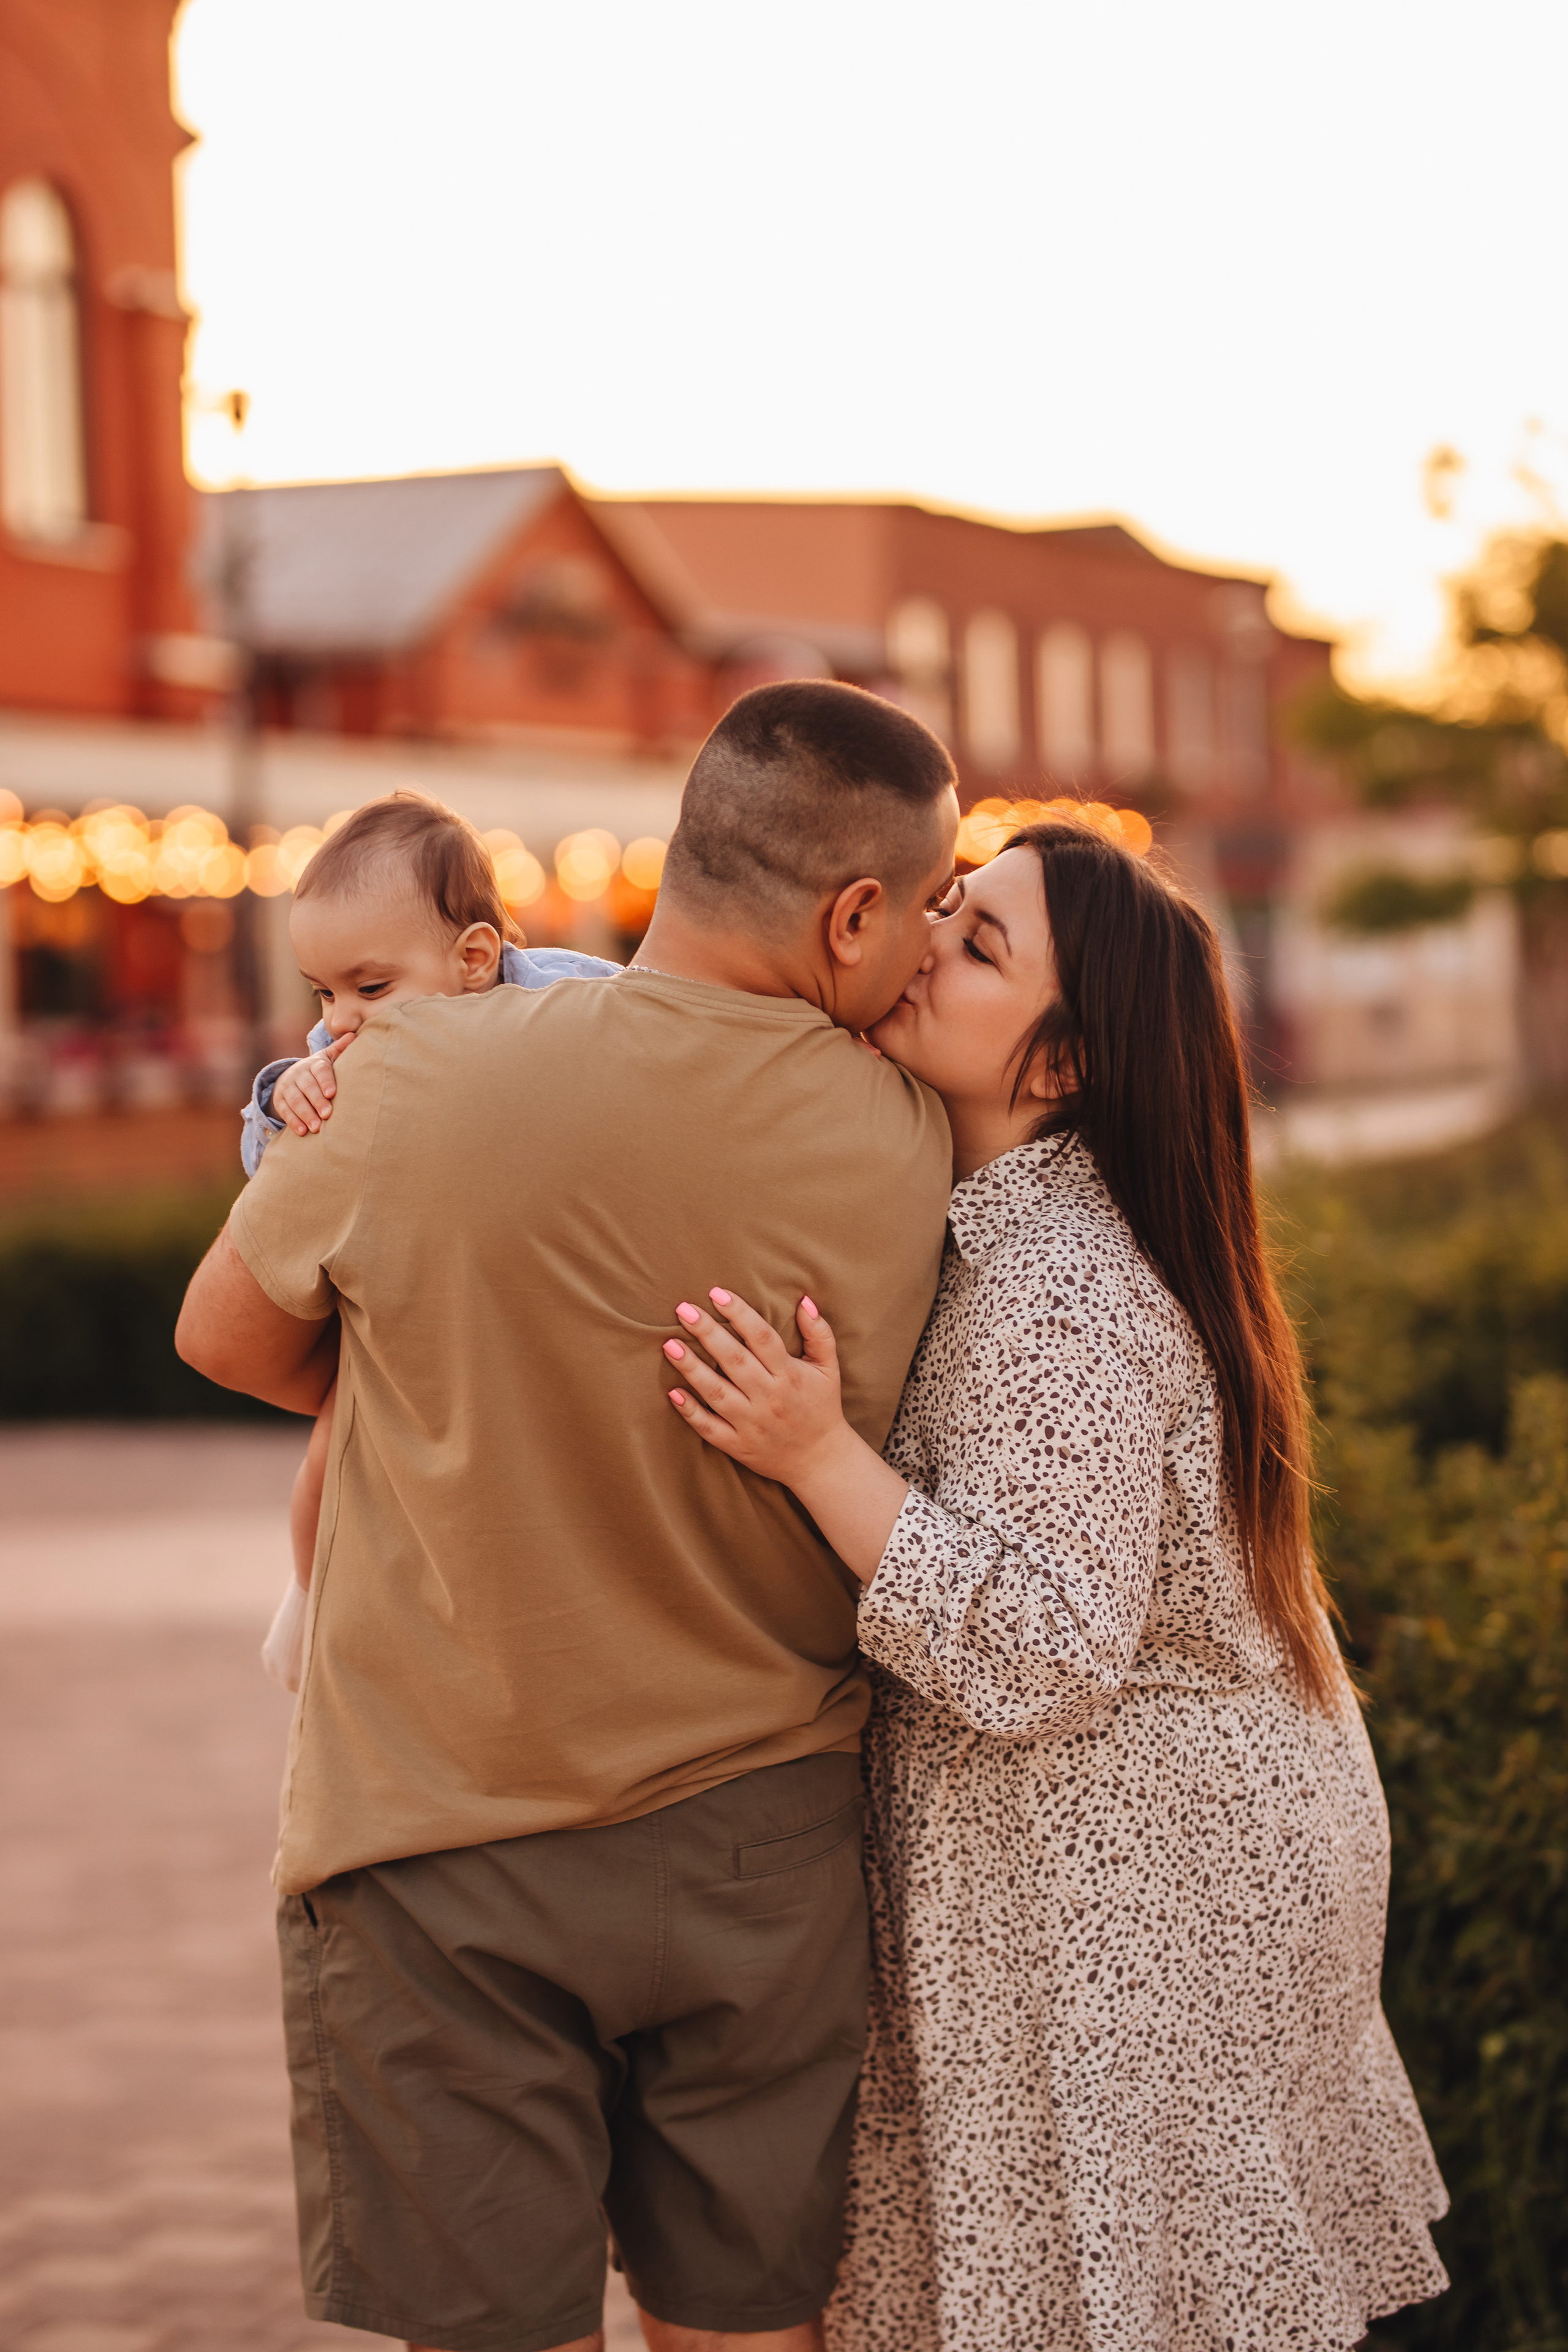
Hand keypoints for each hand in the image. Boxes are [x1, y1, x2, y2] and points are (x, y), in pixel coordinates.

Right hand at [273, 1033, 355, 1133]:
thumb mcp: (328, 1058)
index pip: (320, 1071)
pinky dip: (293, 1122)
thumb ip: (340, 1049)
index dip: (325, 1081)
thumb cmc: (319, 1070)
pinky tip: (302, 1132)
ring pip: (295, 1101)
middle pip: (307, 1087)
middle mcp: (299, 1074)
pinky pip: (285, 1111)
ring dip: (305, 1115)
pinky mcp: (280, 1100)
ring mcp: (287, 1087)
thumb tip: (354, 1035)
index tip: (332, 1093)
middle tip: (327, 1115)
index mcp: (314, 1063)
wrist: (293, 1077)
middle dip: (317, 1101)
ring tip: (316, 1128)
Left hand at [663, 1289, 846, 1485]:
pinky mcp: (738, 1445)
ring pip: (717, 1392)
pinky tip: (673, 1393)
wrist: (821, 1461)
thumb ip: (819, 1333)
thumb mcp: (829, 1368)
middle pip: (734, 1360)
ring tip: (670, 1344)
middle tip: (683, 1310)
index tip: (717, 1293)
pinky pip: (709, 1428)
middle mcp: (769, 1398)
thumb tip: (805, 1300)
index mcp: (789, 1375)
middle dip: (708, 1333)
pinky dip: (691, 1412)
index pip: (762, 1338)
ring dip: (691, 1368)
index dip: (739, 1313)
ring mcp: (751, 1423)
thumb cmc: (822, 1407)